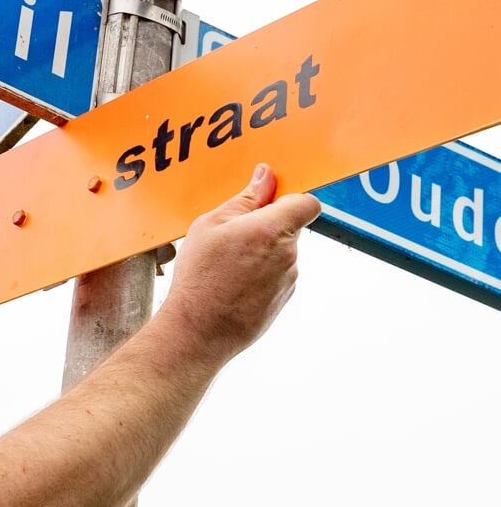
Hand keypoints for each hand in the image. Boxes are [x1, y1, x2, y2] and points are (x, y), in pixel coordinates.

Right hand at [158, 163, 321, 362]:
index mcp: (272, 229)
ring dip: (261, 253)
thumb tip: (265, 176)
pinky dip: (259, 276)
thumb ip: (244, 199)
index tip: (269, 203)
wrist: (200, 330)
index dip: (290, 199)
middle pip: (290, 228)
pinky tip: (232, 285)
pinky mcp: (284, 299)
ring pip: (281, 254)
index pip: (306, 202)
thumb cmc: (200, 277)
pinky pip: (276, 277)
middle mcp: (289, 253)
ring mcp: (289, 279)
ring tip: (227, 267)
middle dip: (266, 227)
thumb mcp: (210, 226)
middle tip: (231, 239)